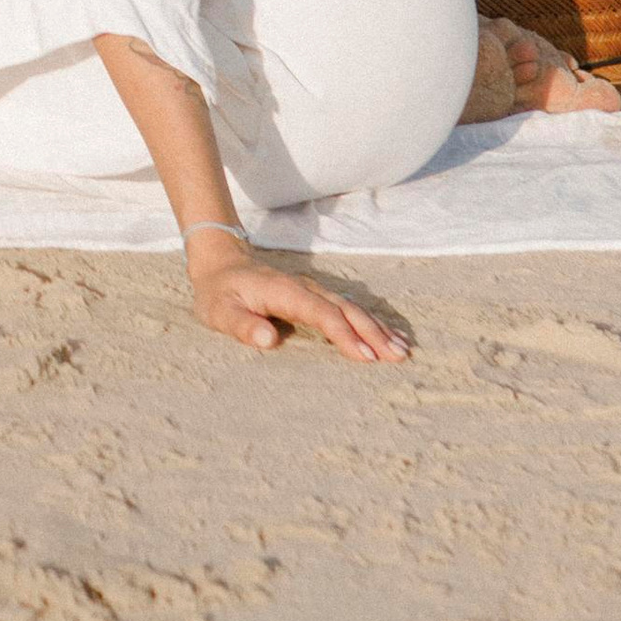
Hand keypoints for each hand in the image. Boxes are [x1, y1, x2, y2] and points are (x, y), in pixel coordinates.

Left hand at [185, 232, 408, 362]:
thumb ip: (242, 326)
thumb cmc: (218, 294)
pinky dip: (370, 322)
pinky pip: (348, 309)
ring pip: (352, 308)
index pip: (321, 315)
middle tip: (398, 357)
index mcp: (284, 292)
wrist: (221, 263)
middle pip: (345, 310)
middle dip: (373, 333)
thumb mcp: (219, 312)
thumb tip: (270, 340)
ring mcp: (313, 290)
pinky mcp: (317, 296)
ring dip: (377, 328)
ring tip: (402, 350)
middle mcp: (305, 288)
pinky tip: (388, 336)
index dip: (345, 335)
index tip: (367, 357)